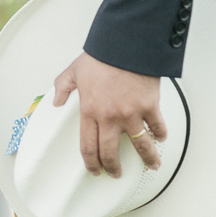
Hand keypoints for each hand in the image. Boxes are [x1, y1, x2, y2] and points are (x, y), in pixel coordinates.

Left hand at [53, 51, 165, 176]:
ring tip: (151, 165)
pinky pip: (157, 127)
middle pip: (111, 153)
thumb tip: (55, 100)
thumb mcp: (73, 71)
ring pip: (140, 146)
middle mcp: (110, 116)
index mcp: (90, 111)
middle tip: (117, 173)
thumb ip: (62, 87)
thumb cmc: (102, 55)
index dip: (91, 163)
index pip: (88, 147)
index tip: (95, 170)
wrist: (126, 43)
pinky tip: (160, 138)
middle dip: (114, 168)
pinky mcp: (149, 106)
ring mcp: (131, 113)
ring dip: (146, 159)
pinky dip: (160, 134)